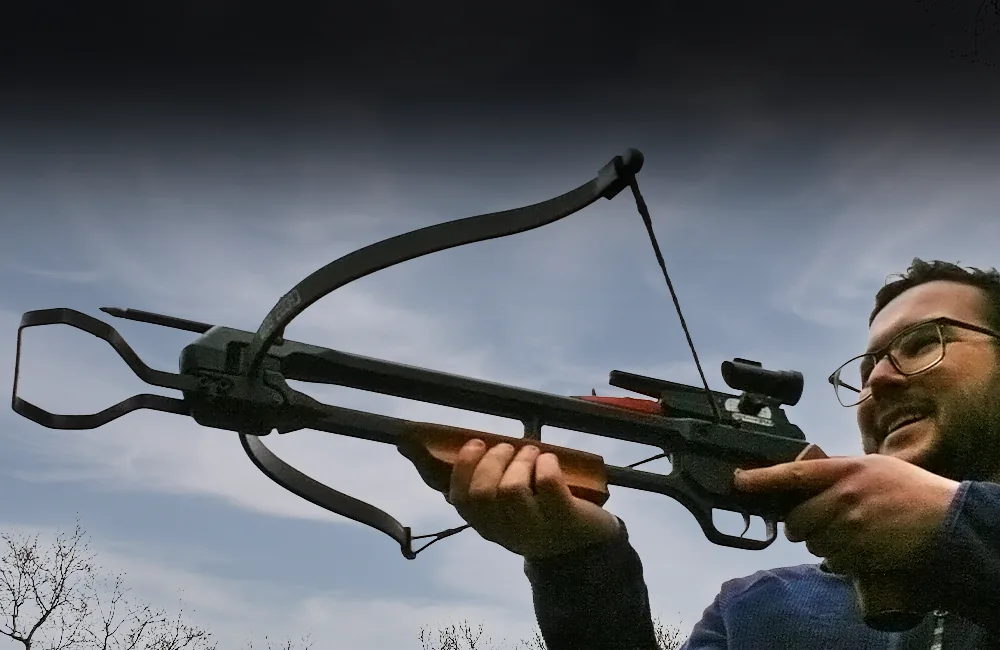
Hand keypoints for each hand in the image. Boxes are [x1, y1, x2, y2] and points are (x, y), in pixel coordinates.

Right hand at [443, 439, 619, 558]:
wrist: (585, 545)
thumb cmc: (540, 516)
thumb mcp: (510, 512)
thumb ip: (491, 488)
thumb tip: (476, 448)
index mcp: (488, 527)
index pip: (461, 500)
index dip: (463, 467)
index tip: (477, 443)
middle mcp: (507, 533)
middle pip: (483, 494)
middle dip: (493, 460)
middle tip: (508, 448)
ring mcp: (536, 528)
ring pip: (512, 489)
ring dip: (521, 460)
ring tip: (531, 452)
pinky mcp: (565, 518)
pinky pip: (547, 483)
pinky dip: (546, 463)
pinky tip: (549, 460)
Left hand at [734, 454, 959, 575]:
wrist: (945, 518)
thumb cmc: (908, 488)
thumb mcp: (871, 465)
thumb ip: (837, 472)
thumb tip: (803, 480)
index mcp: (842, 470)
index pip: (791, 474)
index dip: (760, 479)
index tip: (738, 480)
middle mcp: (840, 498)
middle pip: (795, 520)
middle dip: (801, 525)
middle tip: (822, 520)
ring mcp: (848, 527)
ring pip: (812, 543)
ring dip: (822, 542)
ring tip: (849, 532)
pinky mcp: (858, 552)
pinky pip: (832, 561)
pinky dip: (840, 558)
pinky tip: (860, 547)